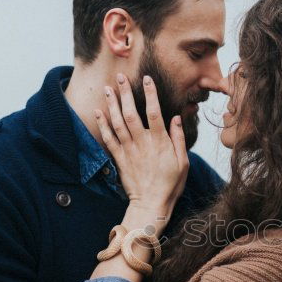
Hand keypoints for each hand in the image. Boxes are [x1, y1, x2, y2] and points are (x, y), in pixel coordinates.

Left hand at [96, 73, 188, 220]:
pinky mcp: (119, 158)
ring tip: (108, 89)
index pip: (155, 112)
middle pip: (132, 113)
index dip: (151, 94)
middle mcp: (142, 143)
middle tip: (121, 77)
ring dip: (112, 104)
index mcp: (160, 142)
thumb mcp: (183, 162)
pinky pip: (108, 138)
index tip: (147, 79)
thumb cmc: (170, 184)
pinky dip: (102, 124)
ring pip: (118, 123)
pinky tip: (99, 111)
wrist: (151, 204)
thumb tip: (176, 118)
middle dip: (126, 93)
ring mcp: (129, 150)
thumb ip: (179, 139)